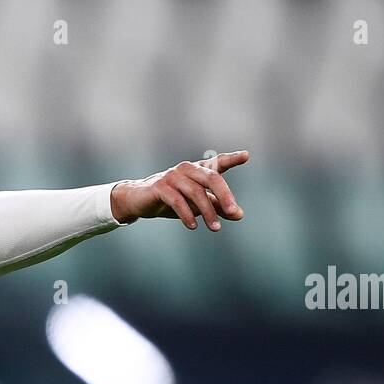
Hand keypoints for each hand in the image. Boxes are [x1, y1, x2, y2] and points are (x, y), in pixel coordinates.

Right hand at [111, 150, 248, 229]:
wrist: (138, 201)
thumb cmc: (170, 200)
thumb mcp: (196, 204)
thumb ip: (217, 207)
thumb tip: (239, 214)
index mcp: (197, 170)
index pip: (217, 163)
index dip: (232, 159)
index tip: (246, 156)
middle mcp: (187, 169)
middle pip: (212, 178)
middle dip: (225, 195)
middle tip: (234, 212)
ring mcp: (172, 176)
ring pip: (196, 192)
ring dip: (207, 212)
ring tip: (215, 228)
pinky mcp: (159, 187)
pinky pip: (177, 201)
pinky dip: (187, 215)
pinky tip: (193, 226)